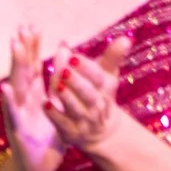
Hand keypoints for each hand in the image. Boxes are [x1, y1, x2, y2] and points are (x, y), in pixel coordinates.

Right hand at [0, 23, 64, 170]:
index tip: (30, 25)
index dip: (31, 46)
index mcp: (33, 96)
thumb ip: (57, 85)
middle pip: (22, 71)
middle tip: (21, 28)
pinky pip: (13, 114)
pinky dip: (9, 102)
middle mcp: (23, 102)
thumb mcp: (56, 109)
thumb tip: (63, 61)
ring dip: (15, 67)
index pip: (31, 66)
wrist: (34, 168)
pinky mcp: (17, 130)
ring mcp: (18, 114)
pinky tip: (6, 89)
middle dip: (22, 50)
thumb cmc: (46, 138)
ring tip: (15, 47)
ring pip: (16, 86)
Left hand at [45, 34, 129, 152]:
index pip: (99, 78)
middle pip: (89, 94)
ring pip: (76, 109)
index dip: (88, 68)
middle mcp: (96, 106)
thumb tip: (125, 39)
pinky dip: (55, 115)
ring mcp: (84, 121)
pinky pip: (62, 124)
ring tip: (57, 84)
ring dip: (67, 97)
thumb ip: (111, 58)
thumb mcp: (106, 76)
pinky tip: (45, 104)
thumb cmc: (99, 95)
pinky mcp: (70, 132)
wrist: (100, 131)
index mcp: (105, 89)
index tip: (74, 57)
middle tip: (65, 68)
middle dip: (78, 82)